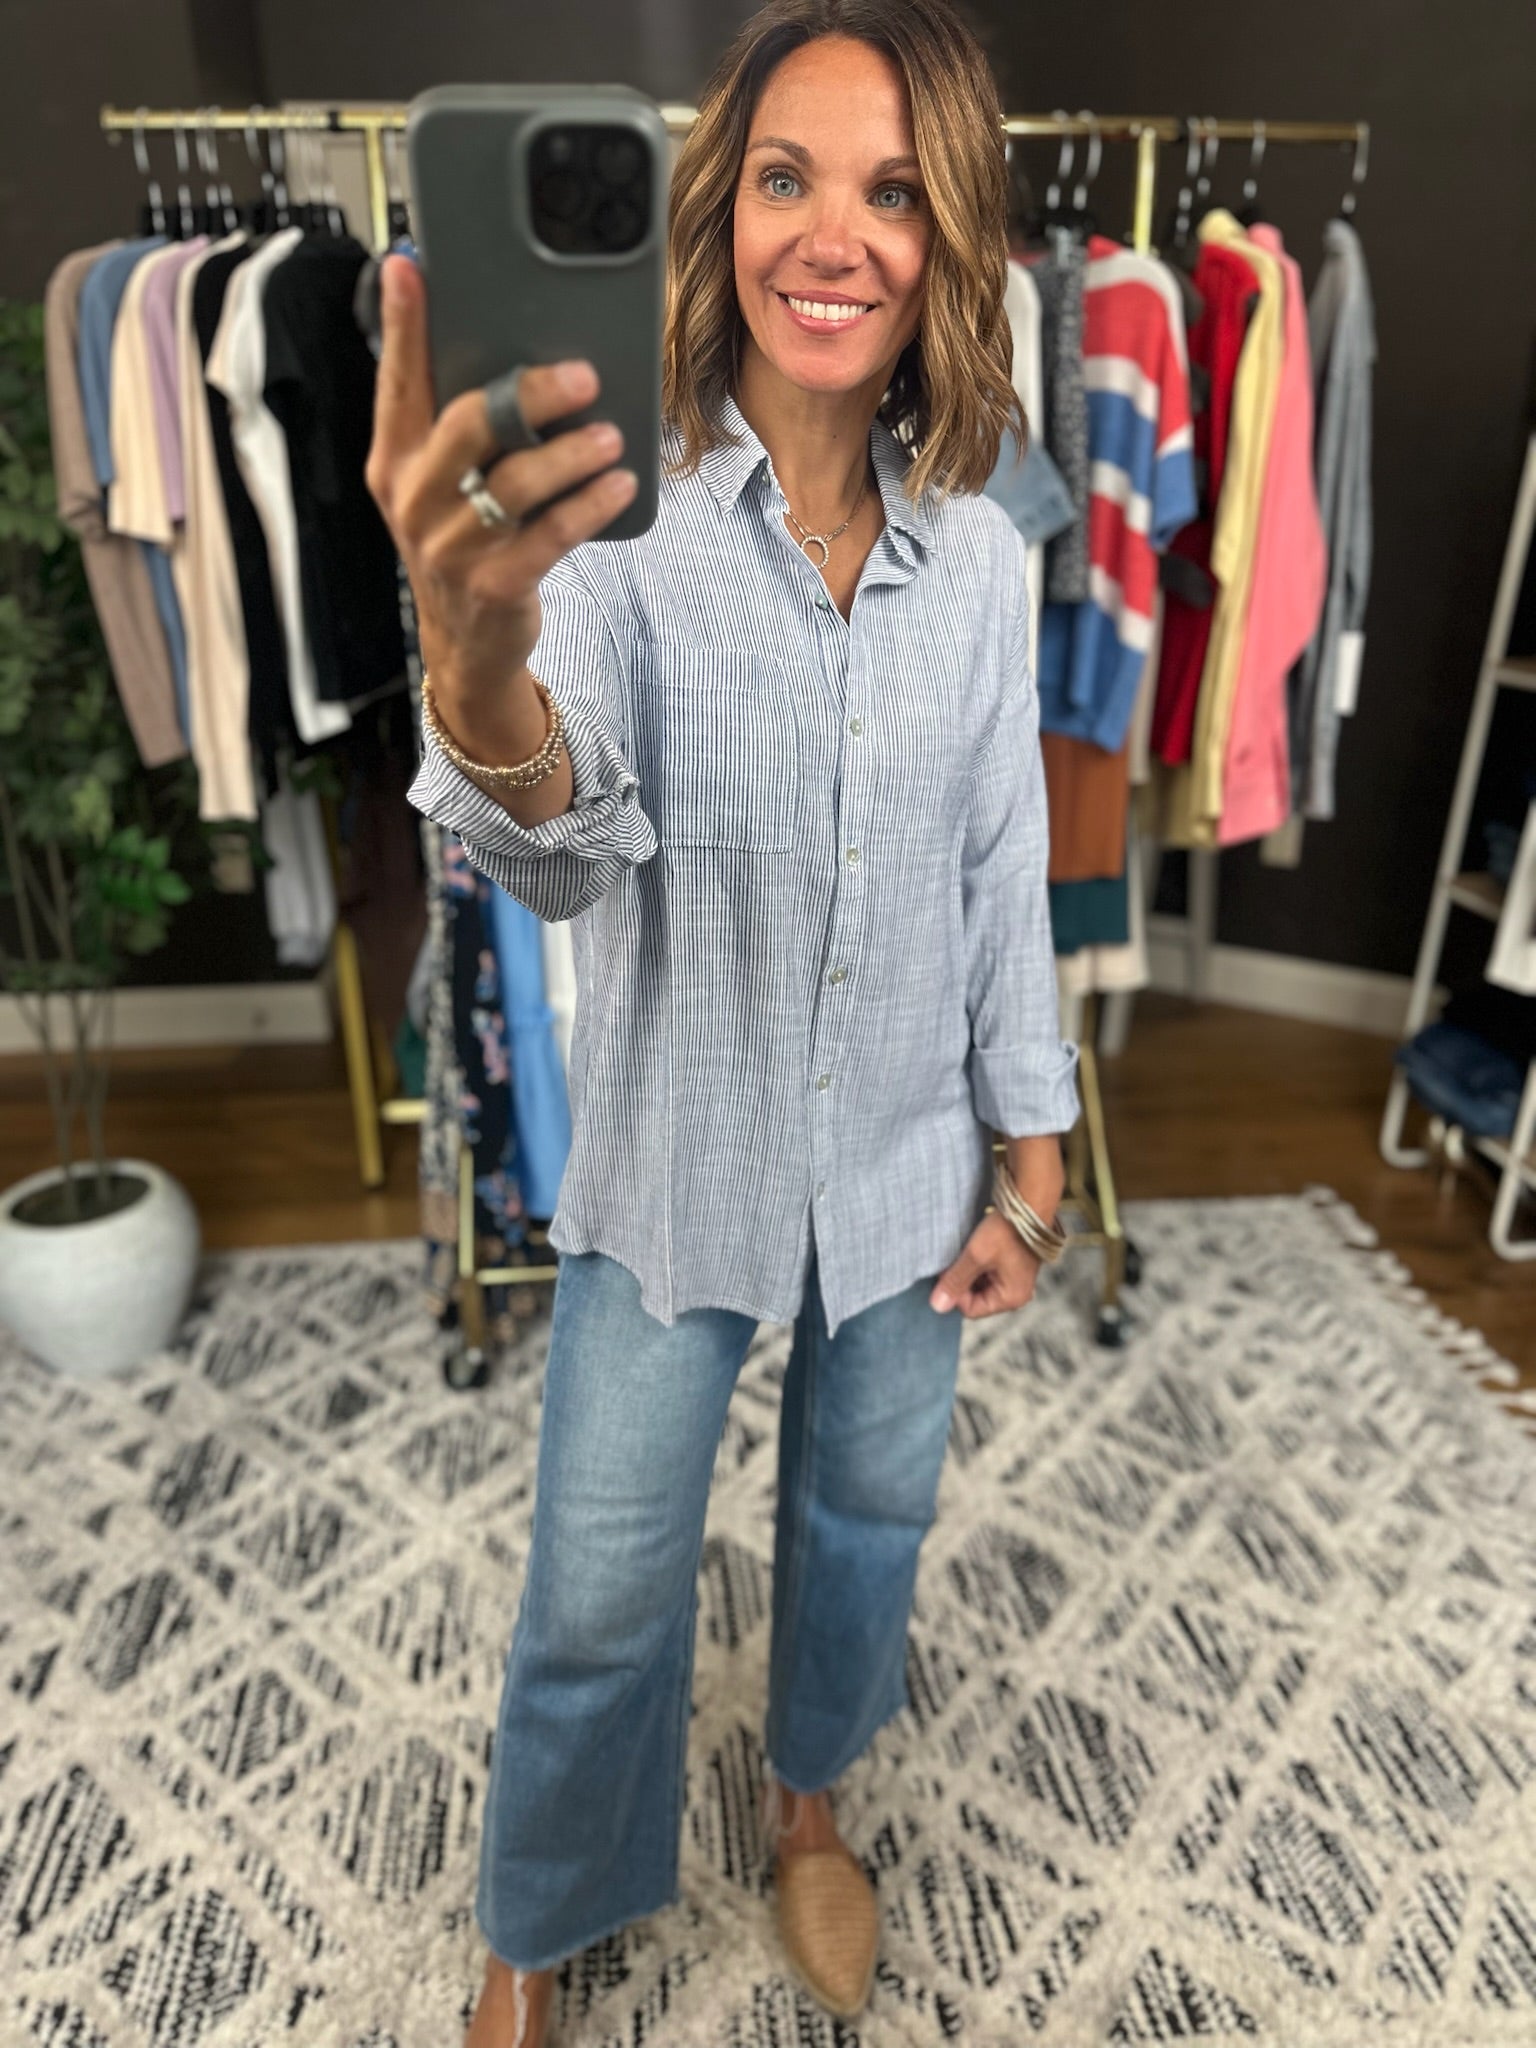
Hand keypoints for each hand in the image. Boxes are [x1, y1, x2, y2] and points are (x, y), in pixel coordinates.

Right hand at [363, 253, 638, 699]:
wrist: (468, 644)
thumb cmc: (466, 542)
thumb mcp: (441, 484)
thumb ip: (455, 425)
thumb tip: (507, 349)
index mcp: (394, 461)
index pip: (397, 382)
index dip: (401, 324)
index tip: (408, 268)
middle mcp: (413, 499)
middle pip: (467, 424)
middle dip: (528, 392)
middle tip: (581, 376)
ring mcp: (450, 546)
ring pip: (514, 482)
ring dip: (571, 454)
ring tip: (611, 437)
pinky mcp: (493, 584)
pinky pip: (549, 534)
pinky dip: (590, 505)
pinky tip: (619, 484)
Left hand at [930, 1212, 1042, 1319]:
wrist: (1030, 1204)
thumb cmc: (1007, 1231)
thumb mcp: (976, 1256)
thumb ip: (956, 1281)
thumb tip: (938, 1306)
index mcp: (1011, 1298)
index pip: (972, 1309)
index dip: (955, 1293)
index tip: (946, 1271)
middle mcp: (1015, 1293)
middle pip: (976, 1298)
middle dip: (961, 1282)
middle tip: (953, 1261)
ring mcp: (1014, 1279)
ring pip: (980, 1284)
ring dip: (968, 1271)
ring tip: (964, 1253)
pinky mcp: (1011, 1266)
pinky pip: (987, 1273)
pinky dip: (977, 1264)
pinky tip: (972, 1249)